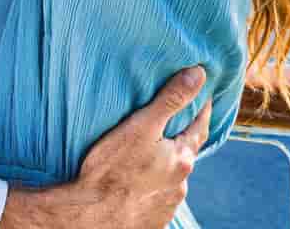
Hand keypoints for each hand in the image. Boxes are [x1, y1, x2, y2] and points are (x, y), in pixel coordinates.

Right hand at [1, 66, 211, 228]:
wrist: (87, 217)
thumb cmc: (110, 171)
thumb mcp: (141, 126)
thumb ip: (171, 99)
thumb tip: (199, 75)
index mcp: (182, 160)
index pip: (200, 127)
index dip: (201, 110)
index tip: (202, 98)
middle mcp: (180, 185)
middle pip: (185, 154)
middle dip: (179, 139)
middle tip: (169, 125)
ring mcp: (167, 205)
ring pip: (171, 177)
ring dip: (164, 165)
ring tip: (147, 156)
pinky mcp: (152, 220)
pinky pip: (157, 197)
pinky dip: (151, 186)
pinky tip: (137, 181)